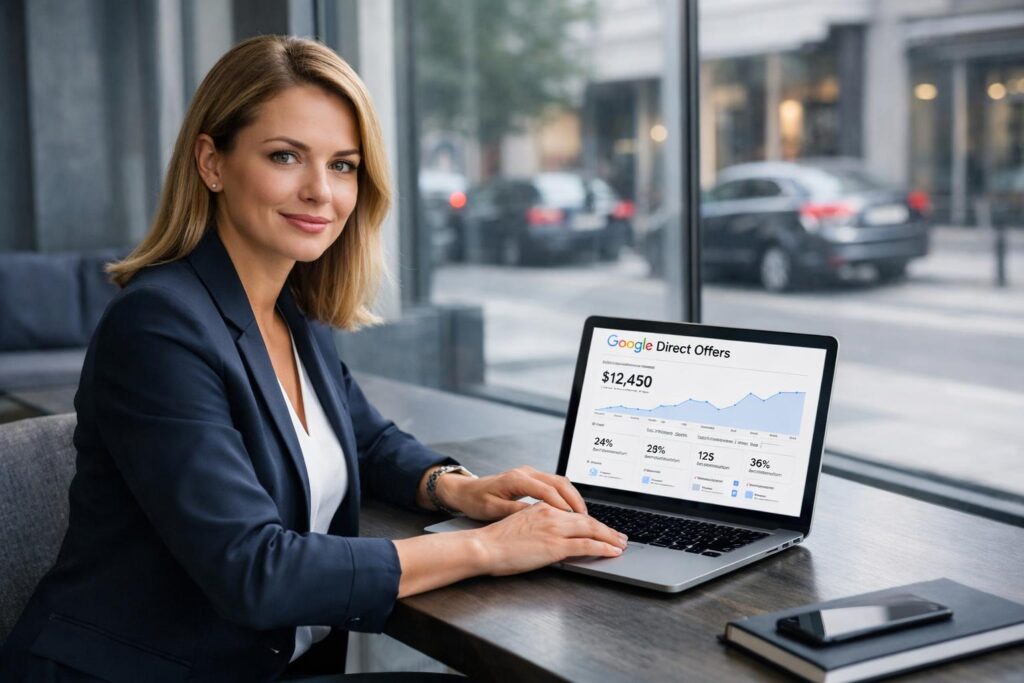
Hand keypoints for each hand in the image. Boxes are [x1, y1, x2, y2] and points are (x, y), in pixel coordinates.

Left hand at [436, 465, 587, 520]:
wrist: (465, 491)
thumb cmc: (476, 500)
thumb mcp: (492, 509)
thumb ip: (514, 511)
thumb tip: (535, 516)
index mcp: (516, 479)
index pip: (546, 490)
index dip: (562, 505)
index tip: (574, 519)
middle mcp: (526, 472)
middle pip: (559, 482)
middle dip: (575, 500)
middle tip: (587, 518)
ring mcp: (530, 473)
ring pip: (560, 481)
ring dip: (573, 497)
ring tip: (583, 515)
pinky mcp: (531, 478)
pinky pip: (554, 484)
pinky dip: (565, 496)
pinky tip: (571, 509)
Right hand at [473, 502, 627, 575]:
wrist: (484, 546)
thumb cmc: (496, 541)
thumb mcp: (520, 524)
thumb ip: (539, 524)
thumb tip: (551, 534)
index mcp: (543, 507)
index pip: (574, 513)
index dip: (592, 521)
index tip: (602, 527)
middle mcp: (551, 514)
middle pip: (587, 520)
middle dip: (606, 529)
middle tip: (619, 536)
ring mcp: (554, 529)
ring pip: (591, 530)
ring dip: (610, 537)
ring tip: (621, 544)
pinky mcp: (555, 546)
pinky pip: (586, 545)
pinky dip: (603, 548)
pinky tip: (613, 552)